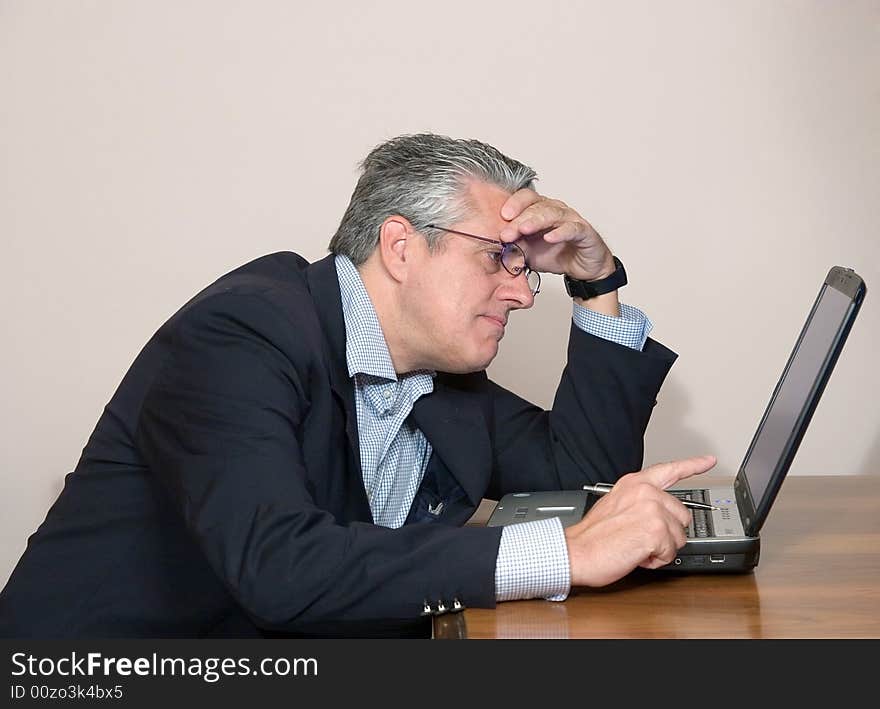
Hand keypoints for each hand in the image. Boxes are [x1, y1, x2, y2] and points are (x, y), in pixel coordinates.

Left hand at [498, 188, 614, 280]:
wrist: (582, 267)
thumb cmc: (556, 254)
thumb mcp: (528, 252)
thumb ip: (513, 246)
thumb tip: (493, 246)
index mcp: (540, 210)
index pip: (526, 198)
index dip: (513, 204)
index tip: (501, 216)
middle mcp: (555, 210)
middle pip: (536, 206)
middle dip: (519, 219)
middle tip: (507, 233)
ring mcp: (571, 219)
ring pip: (553, 213)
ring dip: (536, 221)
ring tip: (524, 229)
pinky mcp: (584, 232)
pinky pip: (573, 229)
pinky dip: (561, 232)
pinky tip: (550, 238)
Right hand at [564, 455, 717, 586]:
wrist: (575, 551)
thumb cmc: (592, 536)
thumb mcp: (615, 506)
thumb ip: (640, 503)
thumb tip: (660, 516)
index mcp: (634, 483)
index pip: (670, 470)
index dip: (694, 465)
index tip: (709, 460)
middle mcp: (646, 492)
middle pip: (682, 515)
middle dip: (667, 532)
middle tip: (641, 537)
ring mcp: (652, 509)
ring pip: (679, 537)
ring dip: (660, 548)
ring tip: (635, 545)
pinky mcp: (656, 531)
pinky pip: (670, 553)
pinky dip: (655, 560)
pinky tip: (637, 554)